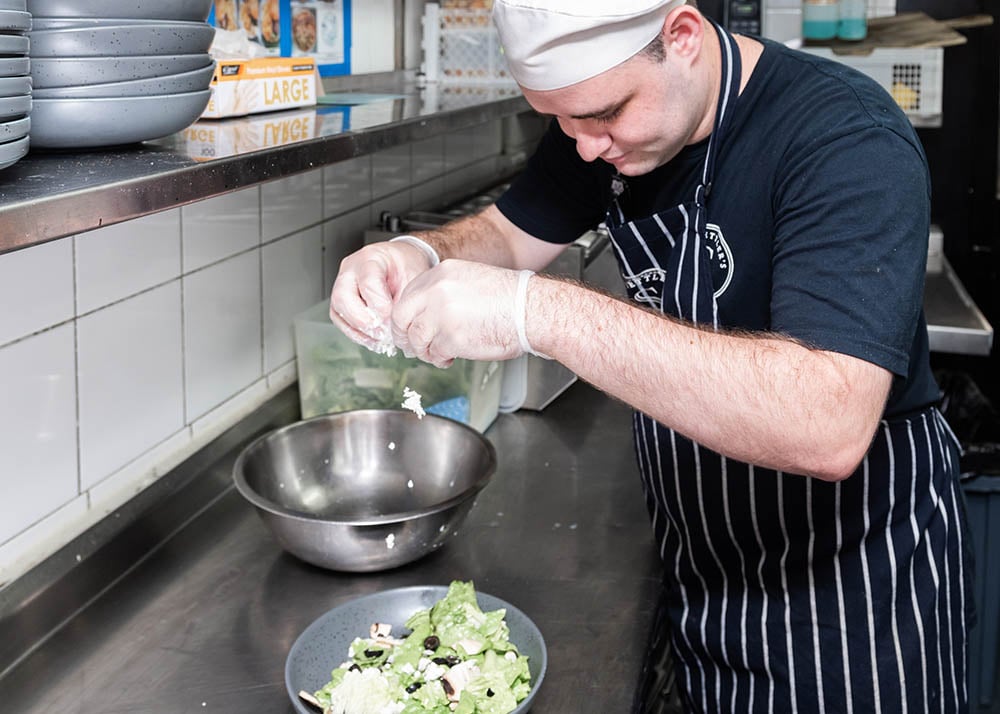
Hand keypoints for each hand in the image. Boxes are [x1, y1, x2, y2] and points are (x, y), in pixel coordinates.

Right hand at [329, 240, 435, 352]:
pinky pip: (340, 320)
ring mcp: (341, 284)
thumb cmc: (405, 266)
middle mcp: (350, 270)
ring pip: (338, 311)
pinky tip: (372, 340)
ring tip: (379, 341)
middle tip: (382, 334)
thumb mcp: (412, 277)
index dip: (380, 306)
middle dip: (363, 321)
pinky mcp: (340, 301)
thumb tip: (394, 326)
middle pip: (343, 298)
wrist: (400, 262)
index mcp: (370, 258)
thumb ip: (402, 299)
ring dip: (358, 331)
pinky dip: (355, 334)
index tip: (393, 319)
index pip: (368, 284)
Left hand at [390, 260, 523, 367]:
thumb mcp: (470, 280)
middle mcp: (436, 292)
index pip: (407, 296)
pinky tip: (449, 357)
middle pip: (402, 317)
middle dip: (404, 336)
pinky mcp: (450, 338)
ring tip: (437, 353)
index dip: (406, 316)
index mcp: (441, 274)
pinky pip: (434, 353)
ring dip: (424, 350)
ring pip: (416, 339)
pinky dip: (439, 358)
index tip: (408, 327)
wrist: (529, 311)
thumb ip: (444, 292)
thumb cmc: (509, 299)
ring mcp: (441, 315)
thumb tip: (425, 314)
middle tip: (410, 346)